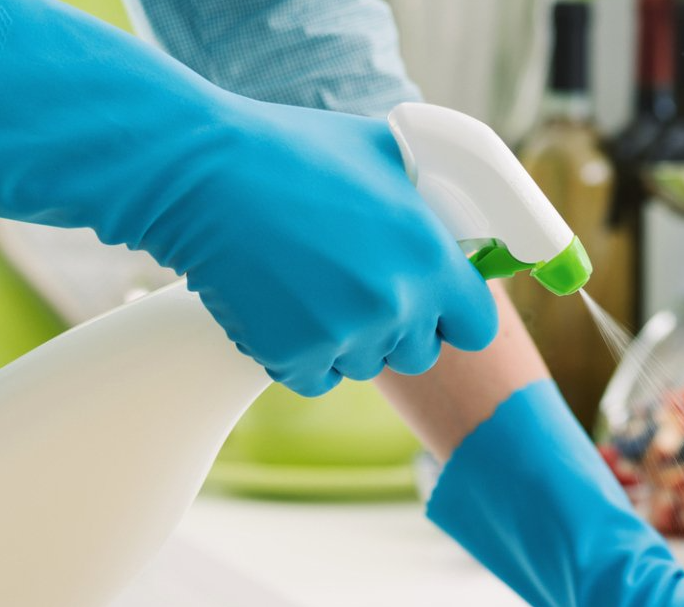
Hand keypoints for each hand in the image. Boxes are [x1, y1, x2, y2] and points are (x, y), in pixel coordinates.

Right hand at [171, 100, 498, 394]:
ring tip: (308, 285)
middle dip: (397, 328)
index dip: (456, 316)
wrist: (206, 176)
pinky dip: (300, 355)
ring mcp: (344, 336)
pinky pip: (314, 378)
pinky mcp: (292, 358)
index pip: (476, 326)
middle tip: (357, 288)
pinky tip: (281, 306)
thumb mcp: (383, 152)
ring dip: (345, 339)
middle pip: (419, 353)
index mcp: (431, 258)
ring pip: (363, 364)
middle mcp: (397, 304)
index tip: (436, 307)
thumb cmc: (291, 152)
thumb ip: (427, 197)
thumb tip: (450, 213)